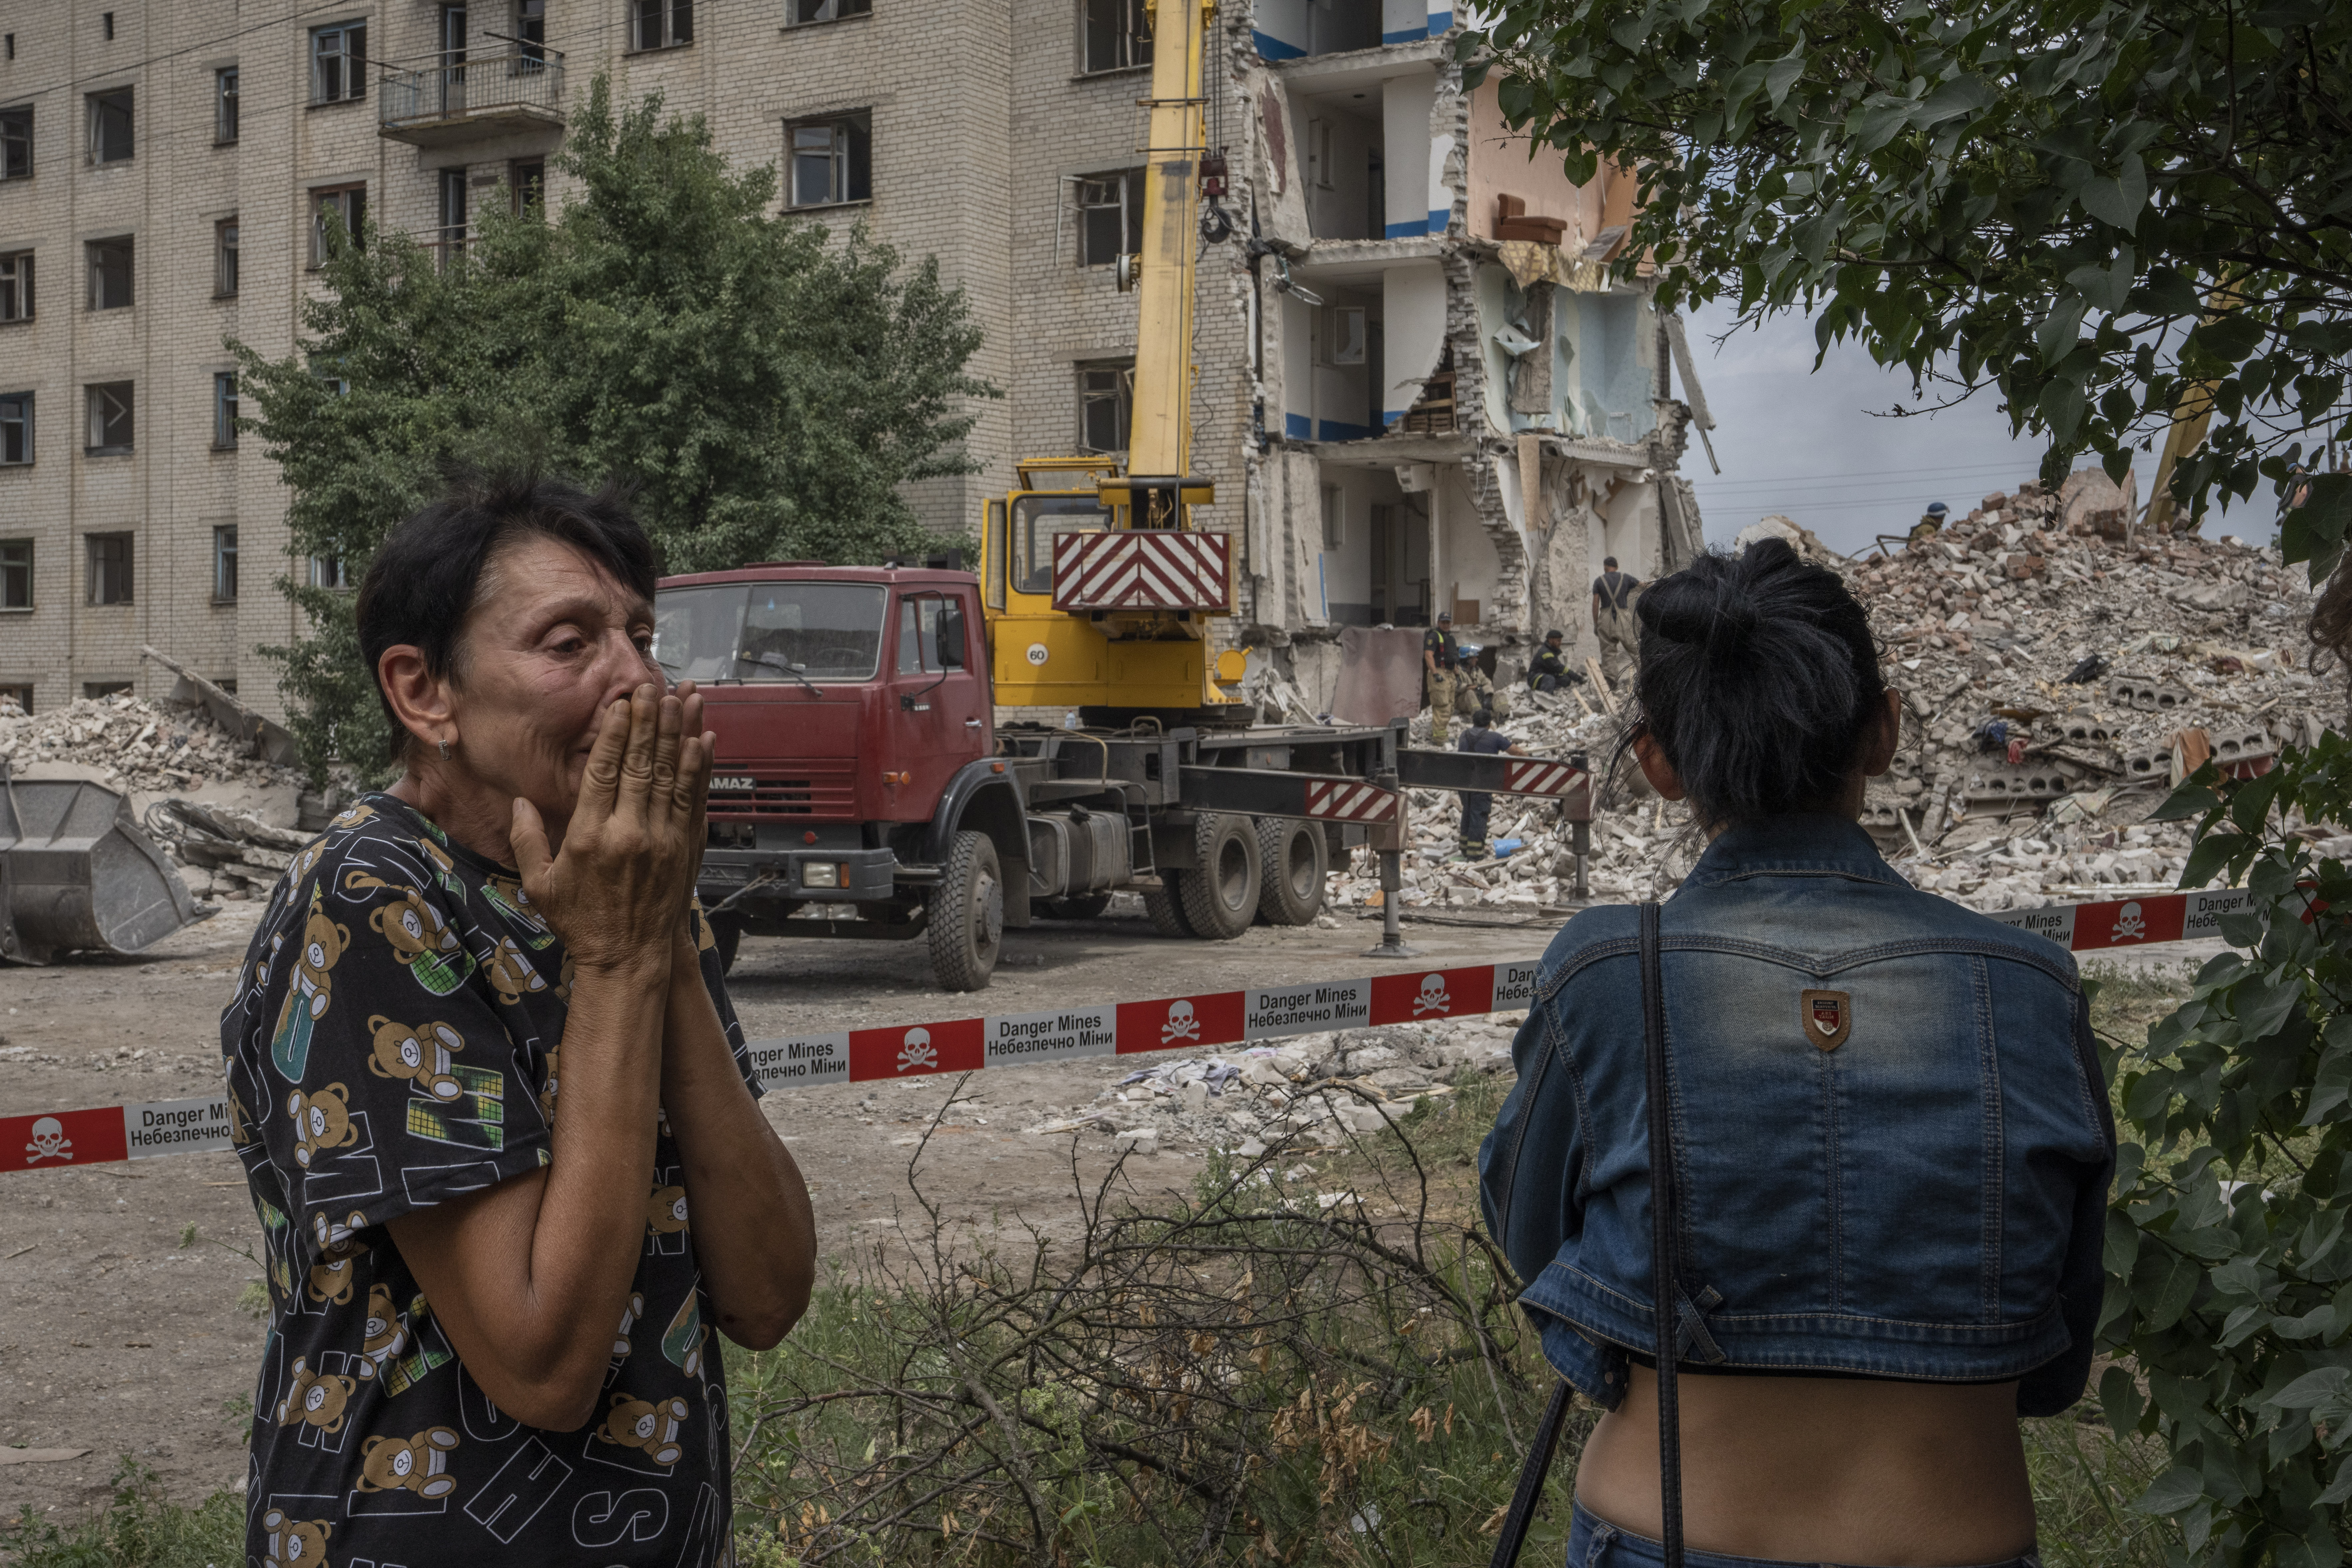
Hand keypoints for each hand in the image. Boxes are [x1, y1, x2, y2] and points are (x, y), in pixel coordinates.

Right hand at [511, 684, 708, 976]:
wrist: (628, 958)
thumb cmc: (581, 922)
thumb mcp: (540, 884)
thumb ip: (526, 840)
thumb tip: (518, 801)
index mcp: (590, 837)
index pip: (603, 772)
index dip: (614, 734)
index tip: (620, 705)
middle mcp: (629, 834)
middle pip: (640, 765)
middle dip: (647, 722)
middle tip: (651, 687)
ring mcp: (662, 841)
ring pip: (672, 775)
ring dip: (678, 733)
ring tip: (682, 699)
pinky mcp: (685, 849)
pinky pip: (693, 799)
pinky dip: (700, 768)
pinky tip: (704, 740)